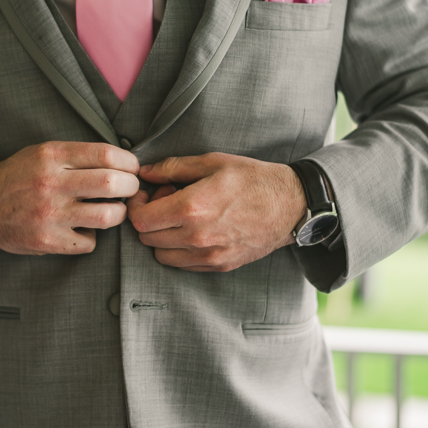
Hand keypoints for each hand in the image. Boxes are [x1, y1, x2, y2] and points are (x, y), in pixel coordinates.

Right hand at [0, 141, 139, 254]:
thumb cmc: (19, 177)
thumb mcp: (42, 152)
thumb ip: (77, 155)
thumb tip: (122, 162)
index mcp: (51, 156)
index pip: (106, 154)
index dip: (129, 162)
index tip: (132, 168)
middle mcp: (51, 183)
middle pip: (112, 183)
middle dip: (131, 186)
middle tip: (130, 188)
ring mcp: (50, 215)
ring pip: (108, 216)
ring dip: (119, 213)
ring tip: (113, 209)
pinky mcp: (48, 242)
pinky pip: (89, 242)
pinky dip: (91, 236)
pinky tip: (83, 229)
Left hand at [127, 153, 306, 271]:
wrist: (291, 205)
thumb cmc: (253, 179)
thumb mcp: (212, 162)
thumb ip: (173, 168)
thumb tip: (145, 172)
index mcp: (192, 208)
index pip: (141, 219)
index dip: (137, 205)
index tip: (146, 195)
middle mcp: (196, 236)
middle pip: (147, 238)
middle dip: (149, 219)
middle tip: (166, 201)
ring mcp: (208, 255)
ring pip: (161, 255)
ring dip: (162, 237)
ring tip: (180, 218)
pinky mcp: (219, 265)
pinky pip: (183, 264)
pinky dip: (179, 250)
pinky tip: (194, 230)